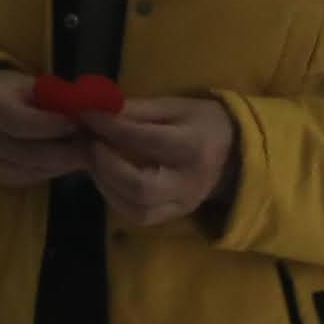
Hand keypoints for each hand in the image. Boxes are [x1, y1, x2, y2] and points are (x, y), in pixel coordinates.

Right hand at [0, 68, 99, 188]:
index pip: (22, 122)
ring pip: (30, 171)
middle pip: (28, 154)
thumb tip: (88, 116)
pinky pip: (26, 179)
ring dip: (61, 166)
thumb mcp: (28, 85)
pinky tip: (64, 163)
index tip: (81, 125)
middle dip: (65, 153)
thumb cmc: (8, 92)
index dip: (54, 126)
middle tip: (92, 149)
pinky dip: (50, 172)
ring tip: (84, 156)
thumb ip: (54, 100)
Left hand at [83, 94, 241, 229]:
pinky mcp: (174, 216)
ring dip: (105, 183)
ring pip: (136, 208)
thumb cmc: (203, 123)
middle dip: (105, 165)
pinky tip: (107, 178)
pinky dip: (115, 198)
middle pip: (140, 186)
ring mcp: (183, 205)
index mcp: (194, 147)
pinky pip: (138, 216)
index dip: (110, 128)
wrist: (237, 155)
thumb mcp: (175, 106)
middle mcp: (189, 183)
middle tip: (88, 143)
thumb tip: (97, 108)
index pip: (145, 141)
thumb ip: (137, 110)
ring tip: (93, 158)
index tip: (86, 114)